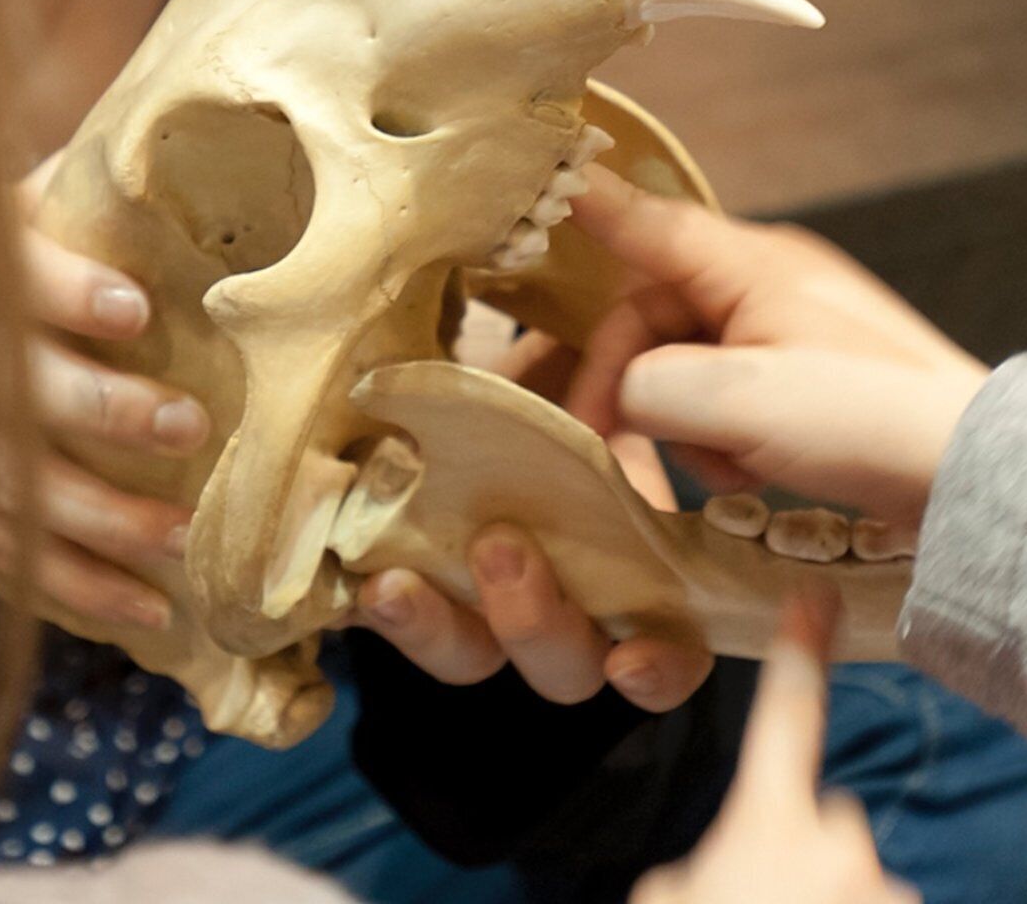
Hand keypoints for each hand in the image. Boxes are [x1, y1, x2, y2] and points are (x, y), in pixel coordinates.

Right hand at [0, 182, 209, 632]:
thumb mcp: (23, 204)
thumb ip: (84, 194)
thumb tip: (193, 166)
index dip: (63, 292)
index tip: (139, 311)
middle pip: (0, 388)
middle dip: (101, 412)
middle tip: (191, 426)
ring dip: (98, 519)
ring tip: (183, 537)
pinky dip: (70, 581)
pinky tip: (143, 602)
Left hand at [349, 303, 713, 709]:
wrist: (457, 356)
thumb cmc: (558, 368)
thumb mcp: (601, 369)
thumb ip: (622, 382)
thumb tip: (646, 370)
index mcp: (633, 560)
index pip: (668, 649)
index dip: (660, 670)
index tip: (631, 659)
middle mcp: (558, 598)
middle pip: (562, 666)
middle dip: (533, 622)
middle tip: (499, 543)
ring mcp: (475, 597)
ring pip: (469, 657)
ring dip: (437, 630)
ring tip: (396, 583)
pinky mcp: (402, 577)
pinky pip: (391, 621)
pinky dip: (378, 613)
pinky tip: (358, 583)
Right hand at [564, 174, 987, 525]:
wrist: (968, 475)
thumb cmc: (869, 420)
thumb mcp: (741, 402)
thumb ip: (651, 387)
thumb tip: (621, 397)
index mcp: (750, 263)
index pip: (645, 222)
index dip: (585, 209)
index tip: (538, 196)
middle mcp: (764, 282)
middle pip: (651, 316)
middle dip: (627, 387)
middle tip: (608, 451)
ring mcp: (785, 330)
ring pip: (682, 365)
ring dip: (679, 424)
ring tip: (716, 470)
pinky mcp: (802, 380)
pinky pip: (724, 397)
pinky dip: (719, 440)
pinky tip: (745, 475)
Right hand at [638, 587, 908, 903]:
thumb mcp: (670, 890)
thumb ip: (707, 847)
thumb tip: (729, 849)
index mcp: (771, 819)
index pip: (787, 714)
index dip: (800, 650)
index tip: (814, 596)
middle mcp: (839, 842)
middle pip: (827, 810)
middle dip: (803, 839)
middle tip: (762, 885)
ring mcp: (882, 885)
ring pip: (851, 861)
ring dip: (823, 884)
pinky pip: (875, 897)